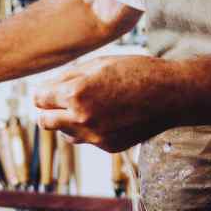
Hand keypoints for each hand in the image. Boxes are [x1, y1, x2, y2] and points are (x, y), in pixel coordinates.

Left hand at [33, 55, 178, 151]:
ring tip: (86, 107)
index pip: (40, 99)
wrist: (171, 94)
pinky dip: (89, 129)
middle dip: (47, 110)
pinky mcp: (108, 146)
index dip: (42, 93)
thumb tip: (49, 86)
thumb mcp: (99, 64)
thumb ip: (69, 76)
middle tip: (55, 102)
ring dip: (67, 122)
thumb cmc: (136, 71)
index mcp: (76, 94)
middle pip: (44, 121)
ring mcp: (95, 136)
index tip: (47, 90)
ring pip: (65, 134)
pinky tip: (106, 115)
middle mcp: (81, 119)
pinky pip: (87, 140)